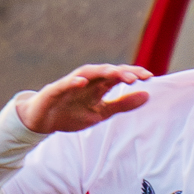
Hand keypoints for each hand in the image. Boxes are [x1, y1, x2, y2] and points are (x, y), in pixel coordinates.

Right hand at [15, 64, 152, 133]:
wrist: (42, 121)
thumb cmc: (72, 114)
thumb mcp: (101, 113)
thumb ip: (122, 104)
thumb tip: (147, 95)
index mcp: (98, 86)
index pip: (118, 76)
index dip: (133, 74)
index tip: (150, 77)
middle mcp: (86, 81)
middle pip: (106, 72)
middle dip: (121, 72)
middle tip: (138, 77)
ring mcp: (70, 84)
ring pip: (88, 73)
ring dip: (102, 72)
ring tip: (117, 74)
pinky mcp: (54, 91)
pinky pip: (64, 84)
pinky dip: (73, 81)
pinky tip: (82, 81)